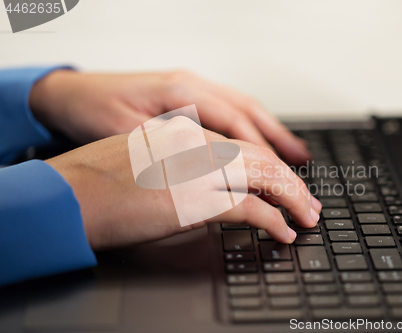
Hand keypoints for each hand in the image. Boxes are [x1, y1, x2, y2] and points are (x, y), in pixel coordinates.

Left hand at [30, 70, 310, 164]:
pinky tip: (260, 140)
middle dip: (279, 140)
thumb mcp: (129, 134)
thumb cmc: (92, 111)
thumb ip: (172, 148)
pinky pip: (230, 110)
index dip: (263, 151)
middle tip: (302, 167)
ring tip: (295, 155)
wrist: (68, 95)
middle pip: (249, 111)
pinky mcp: (186, 99)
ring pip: (244, 108)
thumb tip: (210, 167)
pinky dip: (251, 128)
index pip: (237, 122)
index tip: (282, 176)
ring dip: (271, 132)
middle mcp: (193, 86)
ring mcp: (191, 90)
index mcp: (182, 92)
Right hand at [46, 120, 321, 249]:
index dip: (270, 163)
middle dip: (291, 181)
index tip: (284, 180)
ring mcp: (197, 170)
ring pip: (264, 178)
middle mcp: (195, 144)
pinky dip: (273, 221)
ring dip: (292, 199)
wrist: (68, 194)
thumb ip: (177, 160)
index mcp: (183, 131)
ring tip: (307, 216)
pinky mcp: (195, 200)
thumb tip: (203, 177)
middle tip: (308, 201)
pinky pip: (250, 208)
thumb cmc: (96, 180)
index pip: (241, 144)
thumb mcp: (143, 155)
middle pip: (261, 158)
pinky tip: (283, 233)